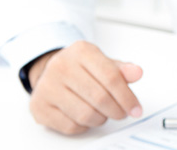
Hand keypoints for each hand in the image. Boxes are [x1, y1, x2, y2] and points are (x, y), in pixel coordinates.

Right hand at [27, 41, 142, 133]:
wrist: (52, 72)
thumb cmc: (82, 69)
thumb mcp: (104, 63)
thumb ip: (122, 70)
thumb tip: (137, 73)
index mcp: (81, 51)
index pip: (111, 77)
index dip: (127, 97)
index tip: (136, 109)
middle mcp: (60, 66)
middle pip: (100, 97)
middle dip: (117, 110)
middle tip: (122, 113)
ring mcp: (46, 87)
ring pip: (85, 114)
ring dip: (101, 118)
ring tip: (103, 112)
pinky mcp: (39, 106)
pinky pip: (70, 126)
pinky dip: (84, 126)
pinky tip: (85, 116)